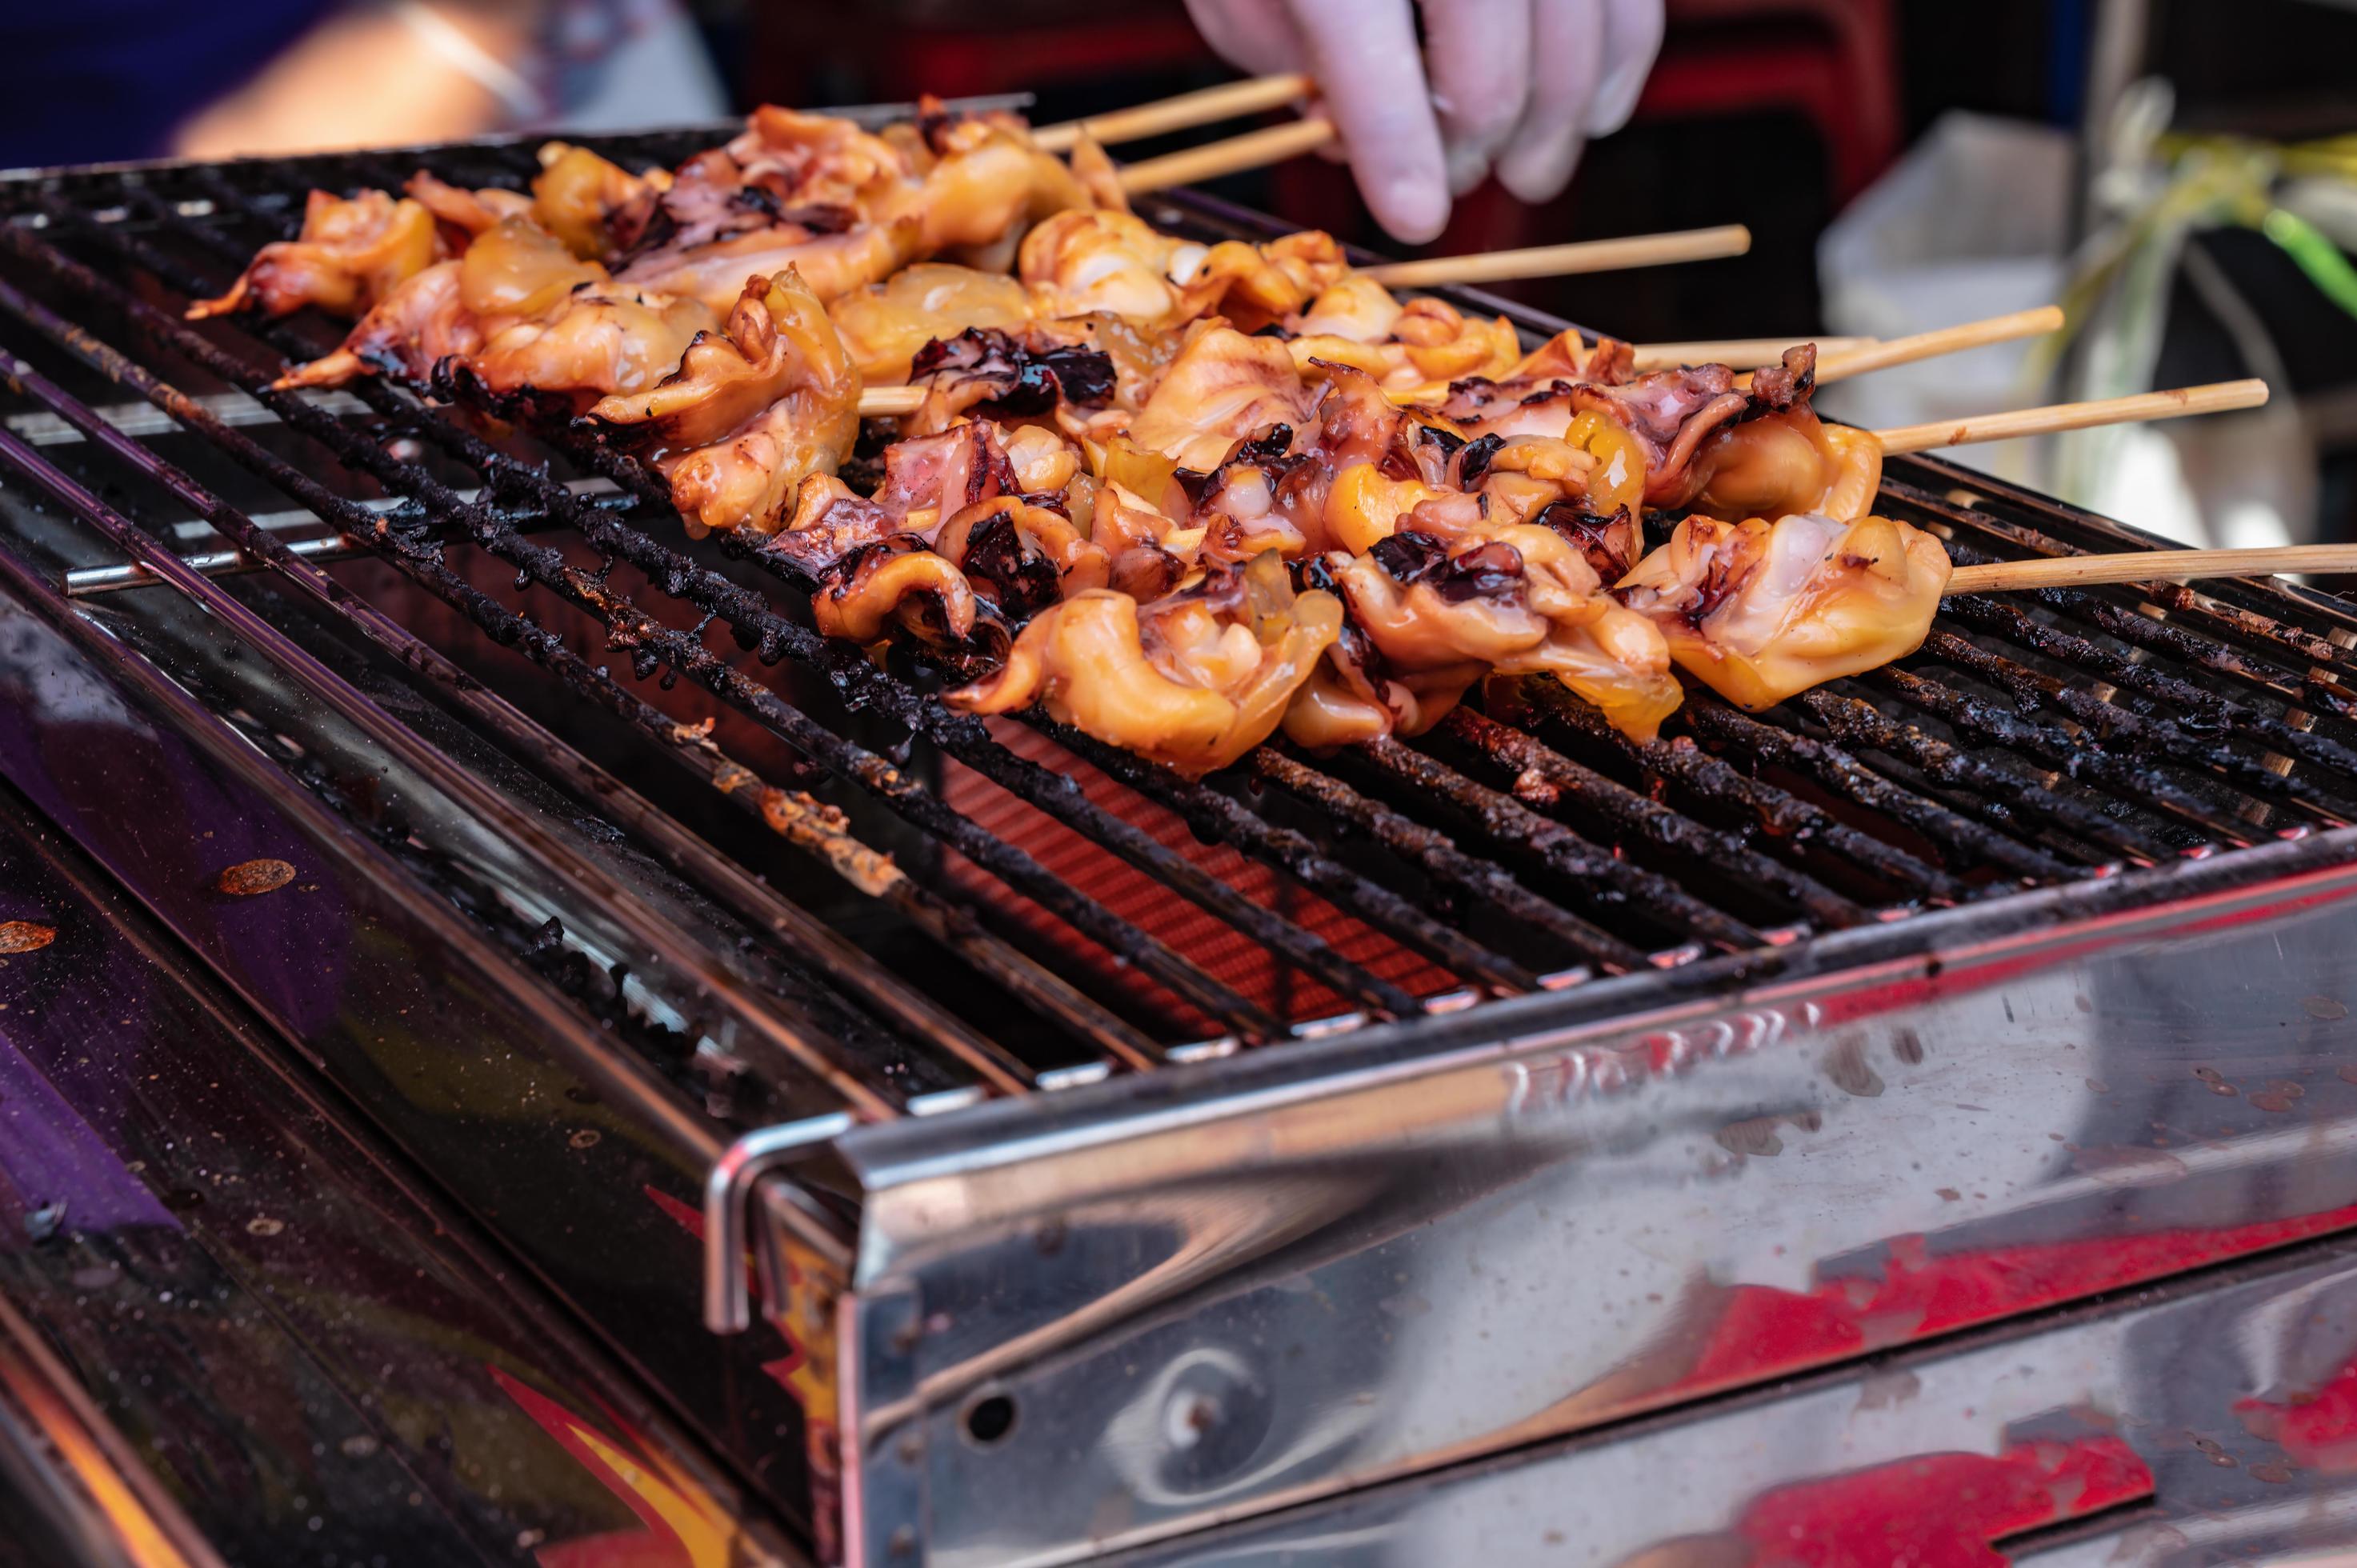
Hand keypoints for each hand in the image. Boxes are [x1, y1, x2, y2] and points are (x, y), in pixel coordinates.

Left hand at [1184, 0, 1663, 242]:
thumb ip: (1289, 66)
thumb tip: (1364, 148)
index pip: (1372, 71)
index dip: (1398, 159)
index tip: (1414, 219)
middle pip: (1488, 72)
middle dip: (1474, 151)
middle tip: (1458, 182)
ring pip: (1576, 44)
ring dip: (1554, 128)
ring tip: (1527, 169)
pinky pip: (1630, 8)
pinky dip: (1615, 69)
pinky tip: (1588, 113)